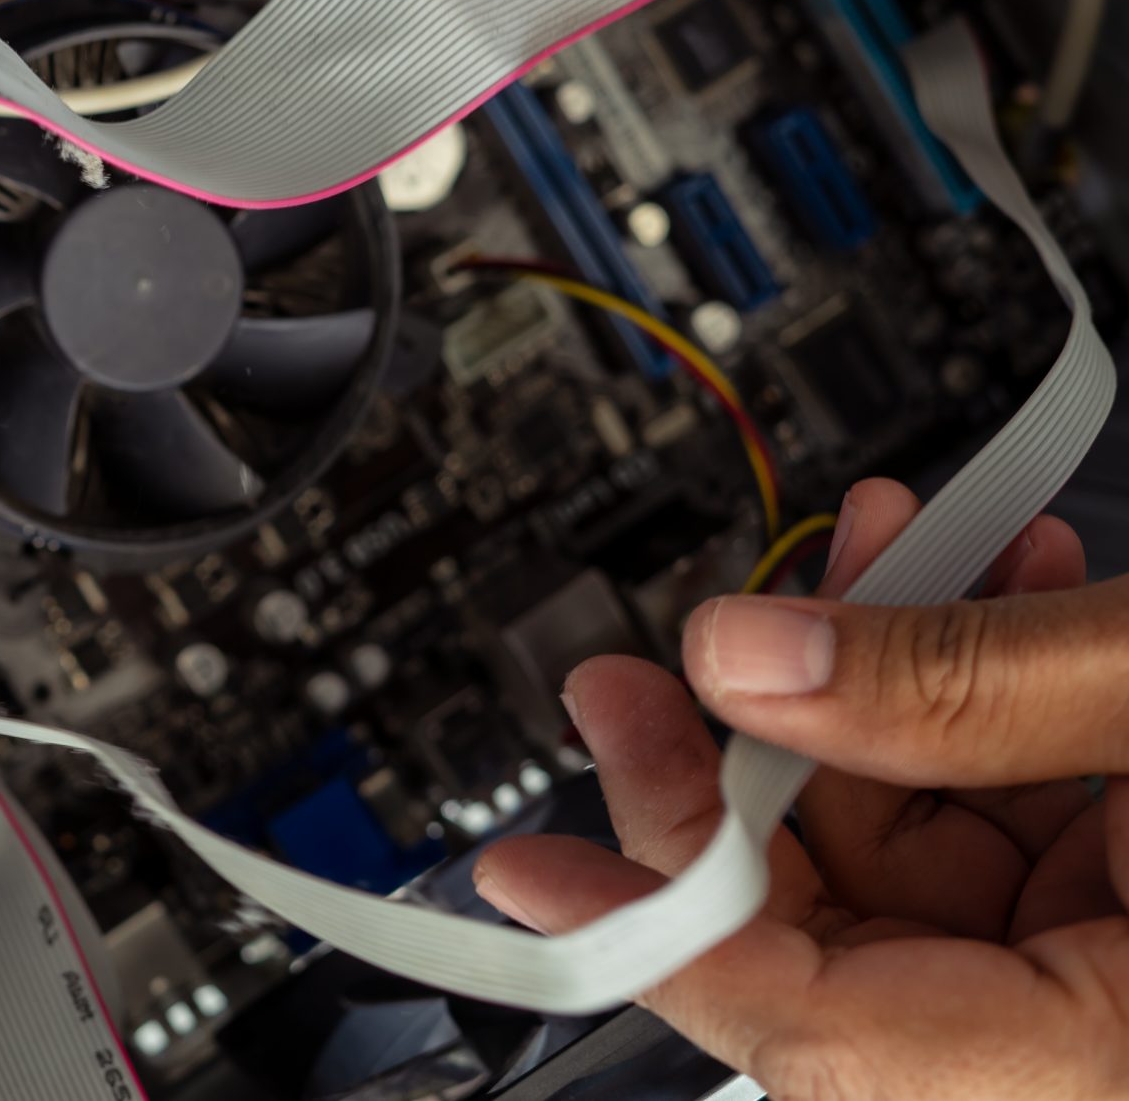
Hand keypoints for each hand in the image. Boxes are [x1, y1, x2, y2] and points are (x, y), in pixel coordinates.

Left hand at [474, 479, 1128, 1098]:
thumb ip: (960, 686)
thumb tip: (744, 660)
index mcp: (1108, 1071)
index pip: (816, 1029)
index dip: (650, 928)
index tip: (523, 867)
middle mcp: (1101, 1057)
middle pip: (845, 930)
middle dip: (762, 749)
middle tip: (695, 645)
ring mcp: (1114, 982)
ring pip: (921, 852)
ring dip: (886, 681)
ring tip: (881, 545)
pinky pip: (1003, 827)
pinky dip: (975, 704)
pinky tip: (975, 584)